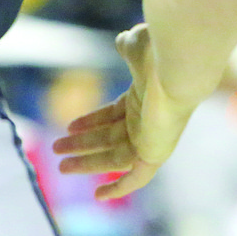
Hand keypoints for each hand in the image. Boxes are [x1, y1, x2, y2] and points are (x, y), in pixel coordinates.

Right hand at [52, 24, 193, 199]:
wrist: (179, 71)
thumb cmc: (159, 56)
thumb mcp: (137, 47)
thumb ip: (128, 46)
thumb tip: (124, 39)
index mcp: (144, 97)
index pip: (114, 114)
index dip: (92, 121)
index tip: (69, 126)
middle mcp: (149, 119)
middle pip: (111, 136)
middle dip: (83, 143)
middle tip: (57, 148)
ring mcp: (153, 137)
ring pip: (115, 157)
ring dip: (88, 162)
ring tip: (60, 165)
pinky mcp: (156, 152)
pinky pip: (137, 178)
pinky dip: (119, 188)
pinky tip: (99, 196)